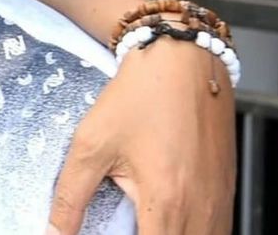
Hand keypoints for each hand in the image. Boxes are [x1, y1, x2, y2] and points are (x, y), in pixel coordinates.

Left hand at [47, 37, 235, 233]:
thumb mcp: (91, 144)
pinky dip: (191, 231)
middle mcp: (201, 207)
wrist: (182, 61)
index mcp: (166, 200)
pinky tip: (165, 220)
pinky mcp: (226, 189)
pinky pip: (215, 229)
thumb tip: (53, 232)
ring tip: (141, 222)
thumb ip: (70, 196)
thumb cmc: (137, 97)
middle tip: (122, 224)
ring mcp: (219, 199)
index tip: (108, 234)